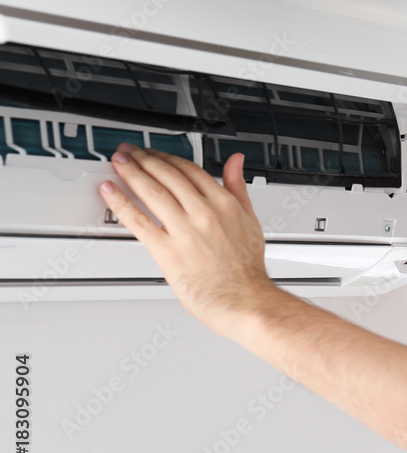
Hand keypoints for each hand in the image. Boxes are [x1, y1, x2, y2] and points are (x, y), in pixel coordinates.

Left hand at [98, 143, 278, 338]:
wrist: (243, 298)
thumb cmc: (246, 268)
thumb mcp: (250, 219)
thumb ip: (239, 187)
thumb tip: (235, 162)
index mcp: (223, 203)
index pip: (189, 170)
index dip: (167, 158)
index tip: (155, 154)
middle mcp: (203, 213)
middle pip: (167, 176)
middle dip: (144, 160)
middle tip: (130, 153)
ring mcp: (184, 231)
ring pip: (152, 192)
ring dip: (131, 173)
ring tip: (119, 164)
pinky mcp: (167, 252)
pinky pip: (139, 222)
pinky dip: (121, 204)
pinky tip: (111, 192)